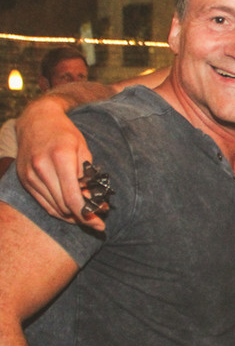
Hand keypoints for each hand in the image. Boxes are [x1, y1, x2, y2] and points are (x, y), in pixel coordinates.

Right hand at [15, 97, 103, 230]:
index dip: (87, 214)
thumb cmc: (65, 134)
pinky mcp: (24, 179)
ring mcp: (30, 174)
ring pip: (53, 207)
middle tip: (97, 221)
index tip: (100, 224)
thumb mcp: (83, 150)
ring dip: (71, 216)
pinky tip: (71, 212)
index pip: (73, 197)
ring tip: (87, 215)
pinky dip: (58, 211)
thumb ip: (88, 177)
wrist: (36, 121)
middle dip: (82, 217)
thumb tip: (92, 202)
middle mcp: (41, 167)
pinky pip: (43, 203)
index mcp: (60, 158)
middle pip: (63, 205)